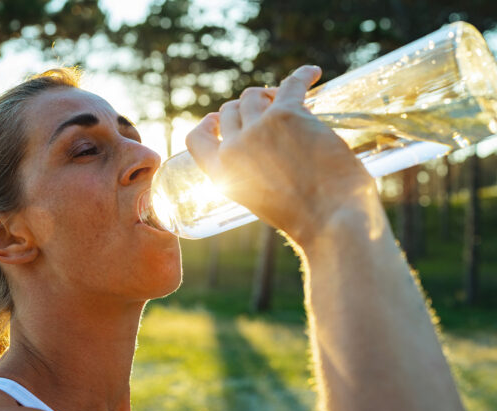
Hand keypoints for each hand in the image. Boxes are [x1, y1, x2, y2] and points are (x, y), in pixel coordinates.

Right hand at [186, 65, 377, 246]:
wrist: (331, 220)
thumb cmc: (305, 220)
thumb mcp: (260, 202)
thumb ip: (253, 179)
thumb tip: (272, 161)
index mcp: (221, 174)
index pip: (196, 139)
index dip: (209, 124)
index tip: (218, 117)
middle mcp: (233, 148)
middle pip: (231, 110)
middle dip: (248, 106)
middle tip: (271, 108)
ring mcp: (258, 129)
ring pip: (255, 95)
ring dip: (270, 93)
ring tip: (290, 98)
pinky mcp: (287, 115)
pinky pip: (291, 84)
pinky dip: (303, 75)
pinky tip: (313, 73)